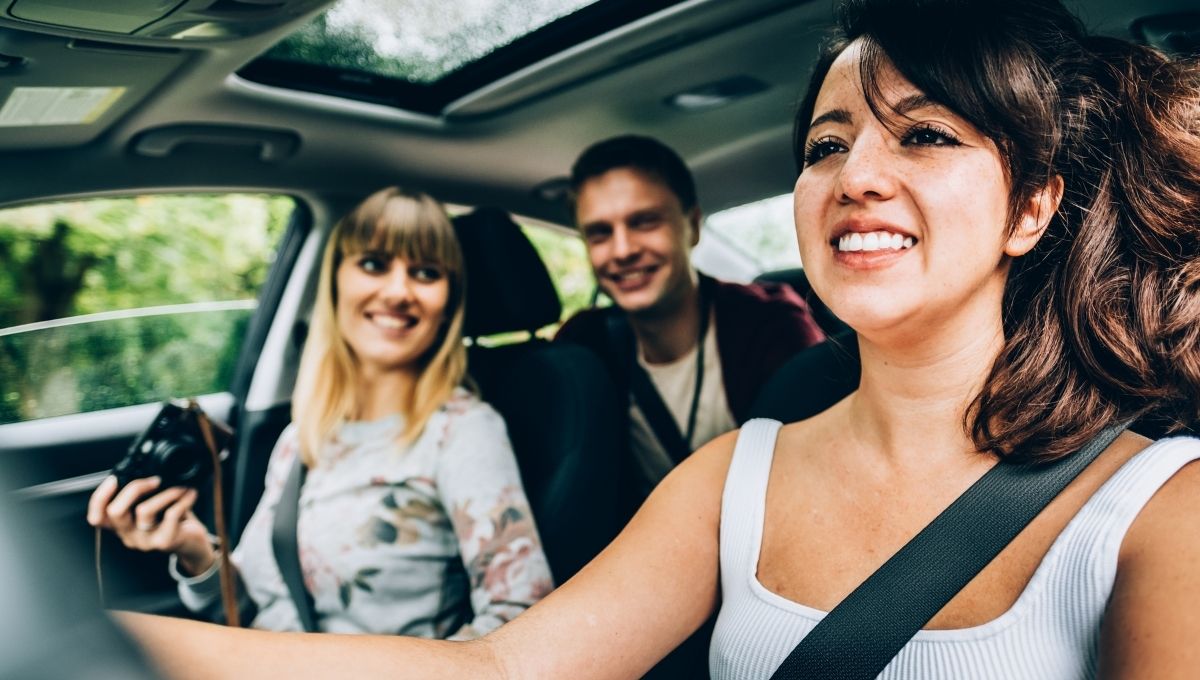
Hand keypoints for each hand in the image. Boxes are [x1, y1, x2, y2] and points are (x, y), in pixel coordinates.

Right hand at [87, 475, 215, 574]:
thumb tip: (144, 469)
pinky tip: (190, 493)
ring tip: (180, 487)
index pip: (97, 517)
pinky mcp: (164, 541)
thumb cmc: (173, 520)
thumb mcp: (154, 507)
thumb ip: (143, 495)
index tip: (114, 479)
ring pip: (144, 511)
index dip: (99, 498)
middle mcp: (129, 535)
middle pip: (115, 512)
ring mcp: (145, 541)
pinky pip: (171, 515)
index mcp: (123, 525)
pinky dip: (183, 499)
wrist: (194, 542)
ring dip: (165, 493)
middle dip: (133, 488)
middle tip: (155, 480)